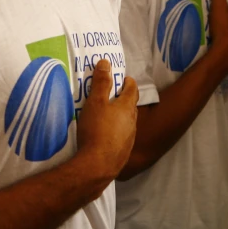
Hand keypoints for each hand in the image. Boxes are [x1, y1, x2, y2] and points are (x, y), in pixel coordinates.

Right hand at [76, 60, 138, 179]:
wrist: (98, 166)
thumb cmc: (96, 130)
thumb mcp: (95, 102)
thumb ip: (101, 83)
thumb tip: (106, 62)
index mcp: (127, 108)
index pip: (132, 90)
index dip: (129, 82)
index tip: (125, 78)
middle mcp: (132, 123)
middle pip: (131, 107)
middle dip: (124, 100)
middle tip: (113, 95)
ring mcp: (129, 139)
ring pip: (127, 123)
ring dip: (120, 118)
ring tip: (108, 116)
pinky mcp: (123, 153)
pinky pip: (122, 138)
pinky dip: (116, 133)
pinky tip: (106, 137)